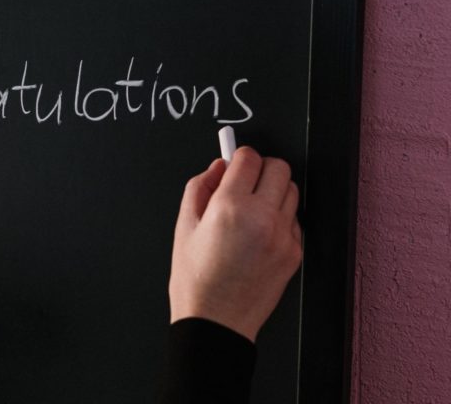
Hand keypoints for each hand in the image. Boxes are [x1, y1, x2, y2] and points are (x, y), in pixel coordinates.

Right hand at [168, 147, 302, 342]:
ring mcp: (283, 236)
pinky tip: (259, 234)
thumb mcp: (183, 227)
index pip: (248, 158)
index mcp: (230, 208)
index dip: (238, 156)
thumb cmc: (196, 280)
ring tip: (253, 210)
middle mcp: (262, 218)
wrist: (217, 322)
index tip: (233, 162)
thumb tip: (218, 167)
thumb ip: (199, 187)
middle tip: (245, 182)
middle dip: (261, 169)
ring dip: (274, 192)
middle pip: (279, 168)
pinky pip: (293, 220)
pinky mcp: (294, 253)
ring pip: (291, 191)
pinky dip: (280, 218)